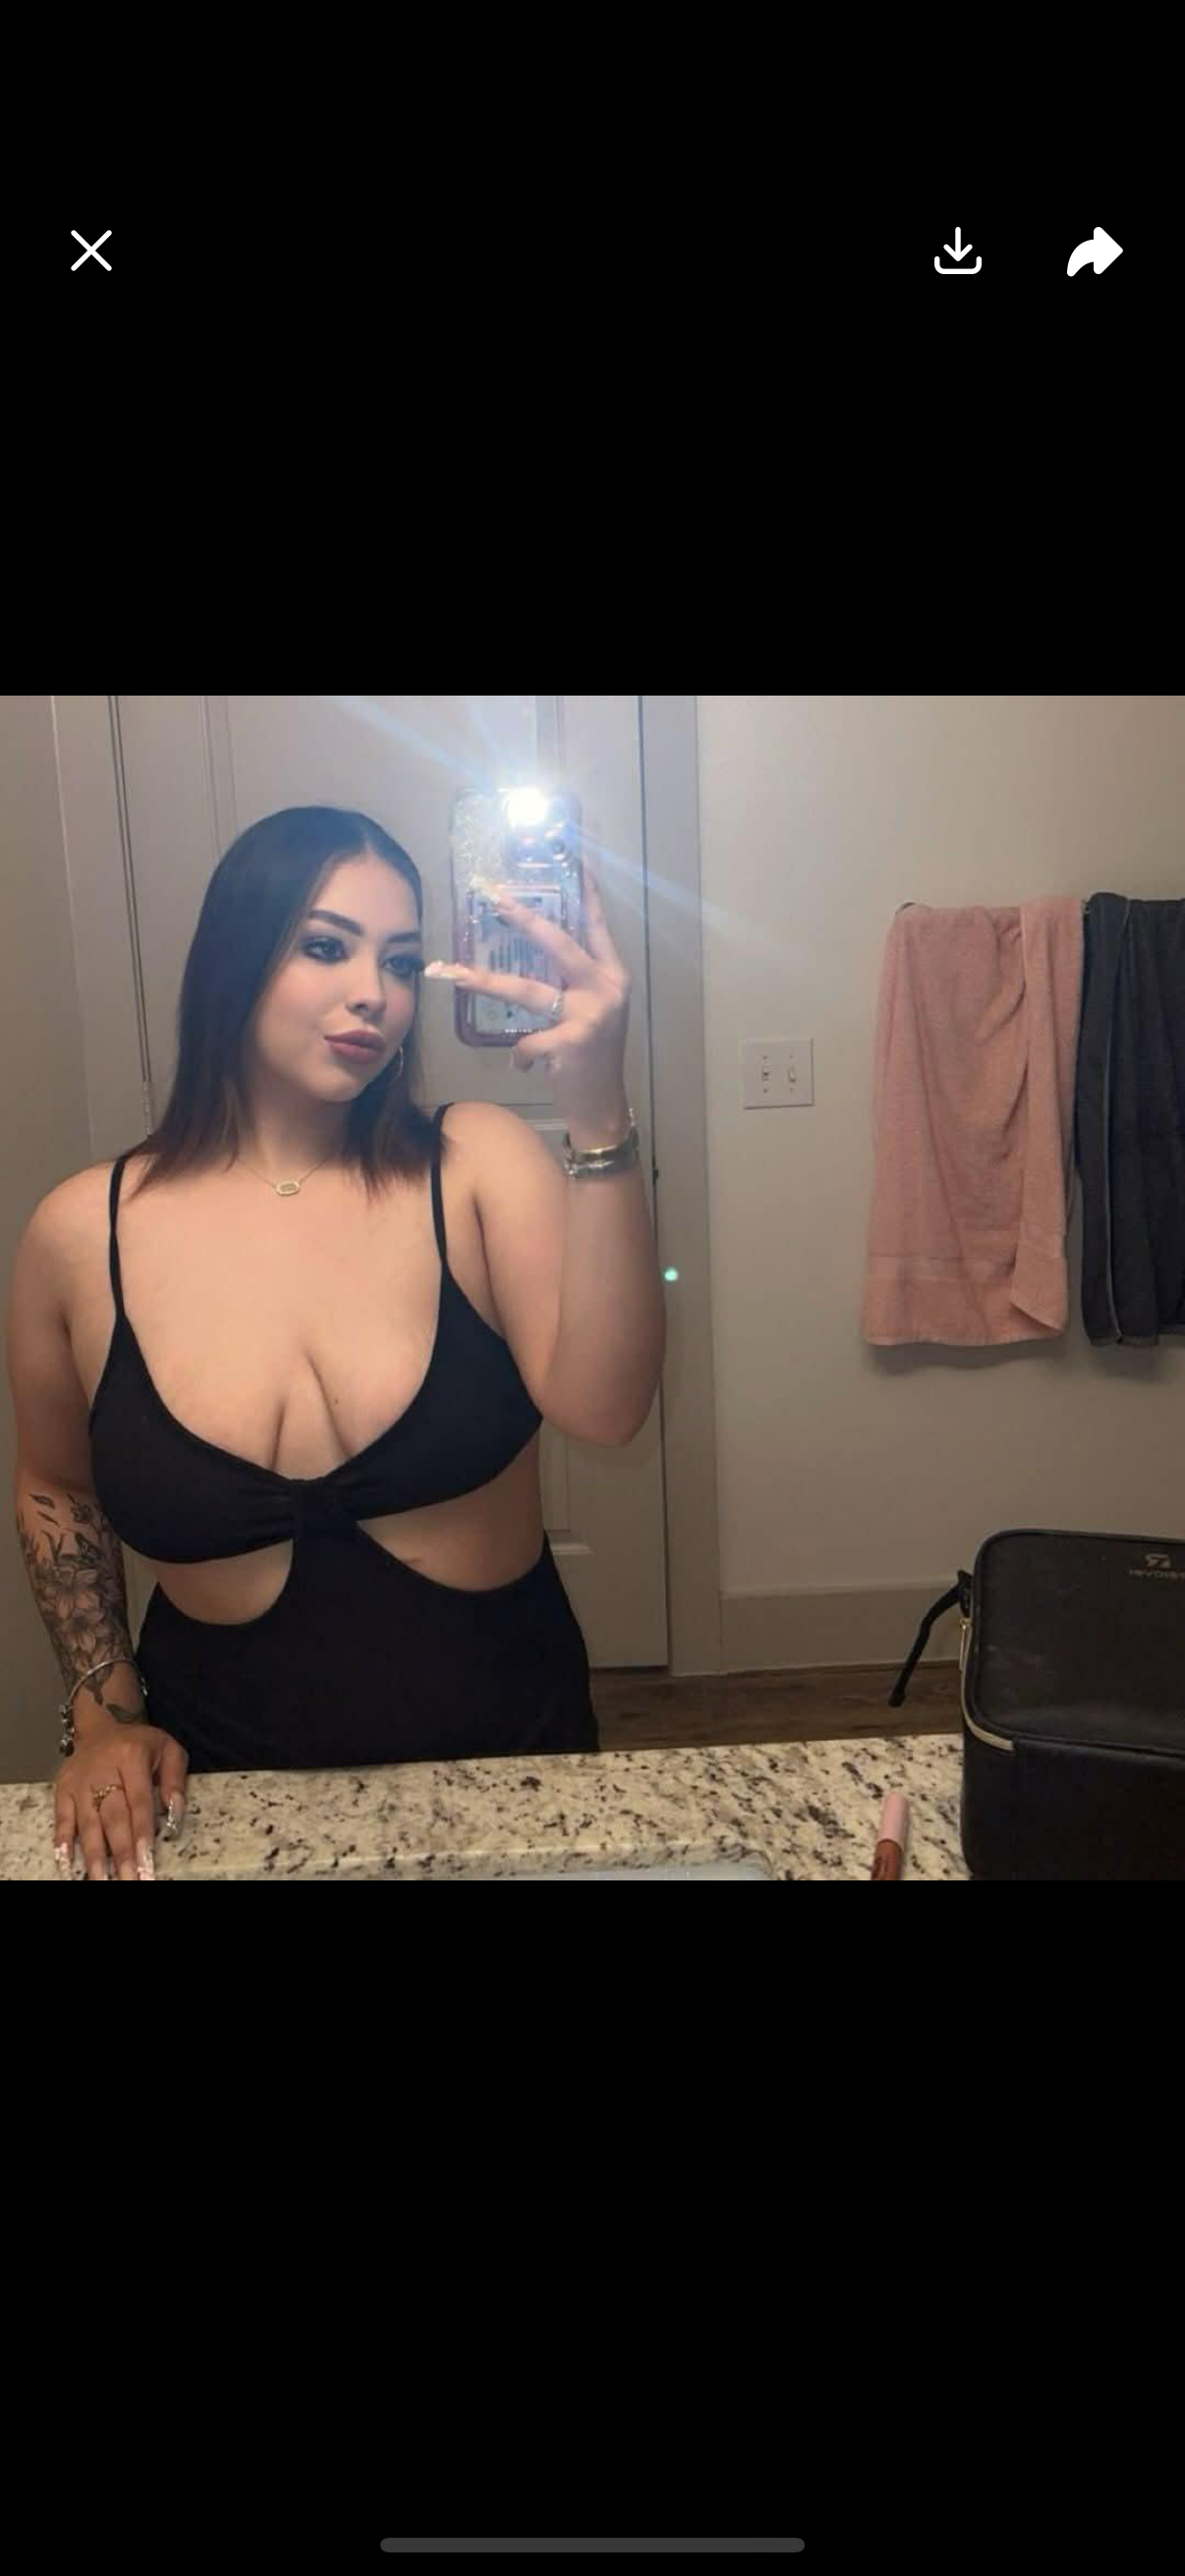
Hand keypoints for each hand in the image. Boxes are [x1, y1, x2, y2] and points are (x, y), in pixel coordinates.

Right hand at [54, 1719, 189, 1881]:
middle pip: (113, 1818)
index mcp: (131, 1758)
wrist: (102, 1725)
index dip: (142, 1834)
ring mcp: (79, 1782)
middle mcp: (102, 1770)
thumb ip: (175, 1781)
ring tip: (99, 1880)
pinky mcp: (62, 1789)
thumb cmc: (140, 1744)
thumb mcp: (168, 1750)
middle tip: (128, 1879)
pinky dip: (62, 1842)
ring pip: (87, 1823)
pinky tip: (66, 1864)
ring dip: (94, 1856)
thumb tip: (175, 1814)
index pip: (138, 1802)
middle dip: (121, 1853)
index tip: (146, 1861)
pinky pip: (61, 1819)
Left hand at [423, 848, 631, 1139]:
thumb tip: (533, 947)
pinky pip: (528, 1039)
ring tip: (452, 973)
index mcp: (612, 974)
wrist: (603, 1106)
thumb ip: (572, 981)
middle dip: (521, 917)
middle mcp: (606, 987)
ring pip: (527, 990)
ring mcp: (591, 1015)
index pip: (596, 923)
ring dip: (485, 981)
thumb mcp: (591, 1010)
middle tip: (490, 895)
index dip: (585, 890)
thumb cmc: (590, 1056)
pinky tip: (524, 1063)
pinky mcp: (573, 1043)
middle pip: (556, 943)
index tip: (574, 854)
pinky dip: (520, 1052)